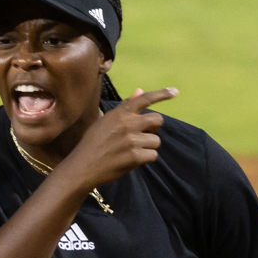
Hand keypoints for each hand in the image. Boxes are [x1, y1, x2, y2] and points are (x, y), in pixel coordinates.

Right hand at [57, 88, 175, 191]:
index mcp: (120, 113)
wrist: (83, 166)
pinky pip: (153, 155)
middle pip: (157, 120)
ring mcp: (132, 140)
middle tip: (143, 135)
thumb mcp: (105, 120)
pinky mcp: (135, 156)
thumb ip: (125, 107)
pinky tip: (133, 160)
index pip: (145, 98)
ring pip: (156, 140)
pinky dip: (145, 159)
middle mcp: (128, 123)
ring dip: (148, 147)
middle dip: (154, 128)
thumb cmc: (93, 143)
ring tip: (133, 151)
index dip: (162, 94)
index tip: (175, 91)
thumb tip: (139, 90)